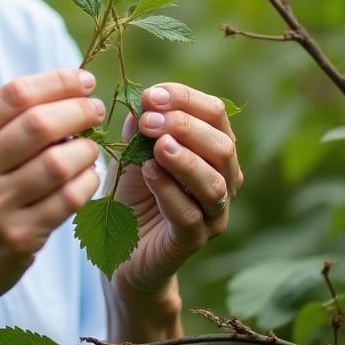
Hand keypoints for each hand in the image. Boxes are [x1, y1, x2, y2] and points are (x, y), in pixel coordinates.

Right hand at [0, 67, 103, 335]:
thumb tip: (61, 95)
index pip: (13, 95)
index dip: (56, 82)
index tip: (82, 81)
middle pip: (39, 124)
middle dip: (78, 110)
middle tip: (95, 109)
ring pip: (60, 163)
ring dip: (87, 149)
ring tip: (90, 147)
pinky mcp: (17, 239)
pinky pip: (68, 200)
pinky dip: (87, 182)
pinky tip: (88, 176)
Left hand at [110, 83, 242, 304]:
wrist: (122, 249)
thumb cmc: (133, 194)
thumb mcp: (131, 153)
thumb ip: (139, 130)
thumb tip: (142, 102)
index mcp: (212, 151)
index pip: (215, 114)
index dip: (185, 99)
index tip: (151, 95)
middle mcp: (223, 181)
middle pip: (222, 146)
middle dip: (185, 126)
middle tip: (149, 120)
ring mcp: (212, 215)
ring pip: (214, 183)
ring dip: (185, 159)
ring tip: (157, 145)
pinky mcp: (192, 241)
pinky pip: (189, 216)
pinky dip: (169, 191)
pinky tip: (149, 173)